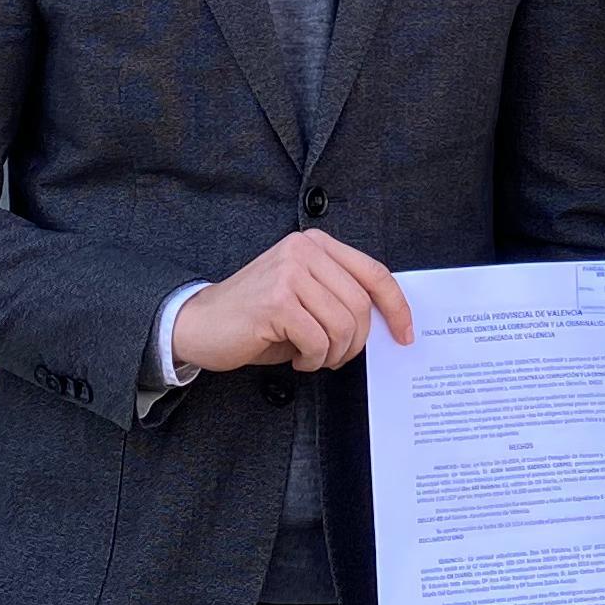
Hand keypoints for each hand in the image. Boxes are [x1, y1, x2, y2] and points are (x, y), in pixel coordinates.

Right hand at [171, 233, 413, 373]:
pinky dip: (313, 360)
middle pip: (360, 305)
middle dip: (356, 342)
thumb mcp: (304, 296)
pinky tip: (296, 359)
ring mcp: (288, 273)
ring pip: (342, 325)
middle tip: (335, 357)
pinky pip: (318, 341)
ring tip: (313, 357)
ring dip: (333, 354)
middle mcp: (303, 250)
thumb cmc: (256, 318)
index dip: (397, 306)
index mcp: (315, 244)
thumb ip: (339, 296)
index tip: (405, 334)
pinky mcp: (276, 301)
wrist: (199, 324)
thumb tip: (385, 321)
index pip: (374, 272)